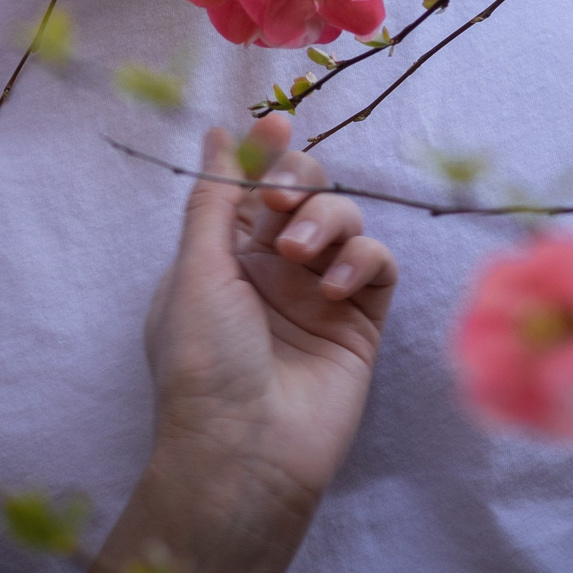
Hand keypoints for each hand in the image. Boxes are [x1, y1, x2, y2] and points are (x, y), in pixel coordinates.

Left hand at [142, 110, 398, 518]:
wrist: (246, 449)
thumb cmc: (204, 361)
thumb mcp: (196, 269)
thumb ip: (214, 197)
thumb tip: (216, 132)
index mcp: (223, 252)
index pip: (251, 184)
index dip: (266, 151)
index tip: (277, 123)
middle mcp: (273, 266)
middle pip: (304, 191)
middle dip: (298, 180)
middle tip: (279, 202)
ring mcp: (318, 291)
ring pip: (345, 219)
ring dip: (324, 220)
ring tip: (297, 255)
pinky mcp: (360, 320)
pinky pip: (376, 264)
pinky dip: (359, 260)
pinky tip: (330, 287)